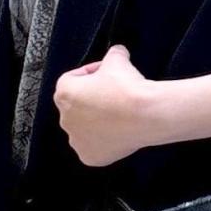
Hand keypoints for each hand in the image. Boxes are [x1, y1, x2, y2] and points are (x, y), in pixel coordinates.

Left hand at [52, 42, 155, 167]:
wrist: (146, 115)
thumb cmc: (128, 89)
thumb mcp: (118, 59)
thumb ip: (112, 55)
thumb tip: (118, 53)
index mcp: (64, 93)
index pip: (72, 79)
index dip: (91, 74)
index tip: (106, 73)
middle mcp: (65, 119)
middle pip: (77, 106)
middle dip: (92, 99)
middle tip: (113, 94)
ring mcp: (77, 140)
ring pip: (84, 128)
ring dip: (96, 121)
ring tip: (117, 114)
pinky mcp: (90, 157)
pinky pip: (94, 146)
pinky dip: (104, 140)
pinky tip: (118, 131)